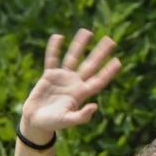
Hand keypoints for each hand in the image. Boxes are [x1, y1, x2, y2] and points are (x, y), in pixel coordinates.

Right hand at [19, 29, 121, 143]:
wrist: (36, 121)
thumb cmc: (54, 124)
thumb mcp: (68, 121)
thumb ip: (82, 116)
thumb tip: (95, 106)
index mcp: (82, 94)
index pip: (98, 80)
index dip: (108, 72)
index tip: (118, 61)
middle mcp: (75, 83)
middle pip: (90, 65)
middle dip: (100, 53)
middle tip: (110, 40)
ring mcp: (63, 78)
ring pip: (73, 58)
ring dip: (80, 45)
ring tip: (87, 31)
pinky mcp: (49, 75)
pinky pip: (52, 59)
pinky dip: (54, 48)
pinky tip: (58, 37)